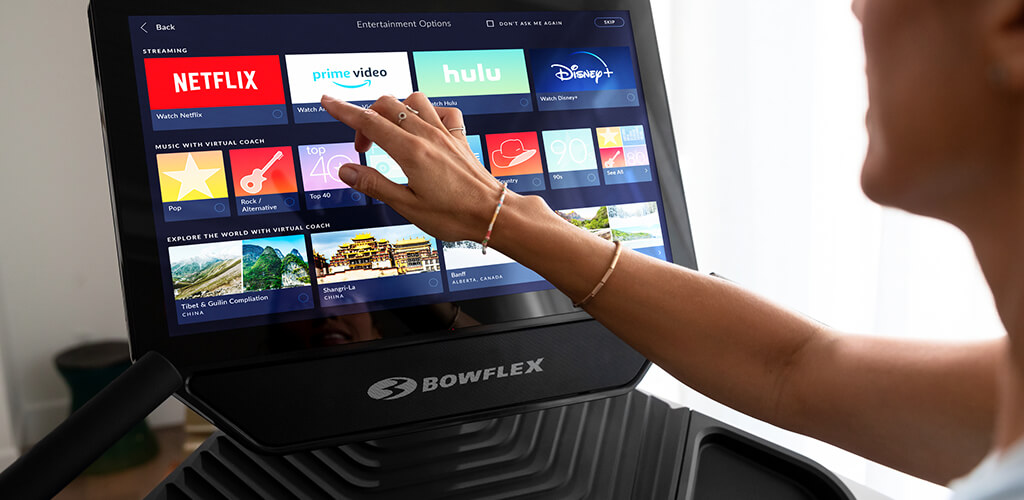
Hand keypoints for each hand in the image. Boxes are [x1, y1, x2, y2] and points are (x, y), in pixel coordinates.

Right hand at [320, 92, 507, 242]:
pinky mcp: (459, 138)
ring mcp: (445, 134)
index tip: (327, 102)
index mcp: (411, 152)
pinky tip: (424, 129)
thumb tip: (347, 170)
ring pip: (413, 102)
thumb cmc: (454, 215)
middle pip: (387, 106)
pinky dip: (429, 113)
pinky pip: (443, 111)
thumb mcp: (408, 206)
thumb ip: (375, 184)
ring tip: (391, 134)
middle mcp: (428, 136)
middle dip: (366, 118)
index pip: (369, 122)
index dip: (344, 110)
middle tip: (364, 147)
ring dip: (396, 110)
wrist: (492, 214)